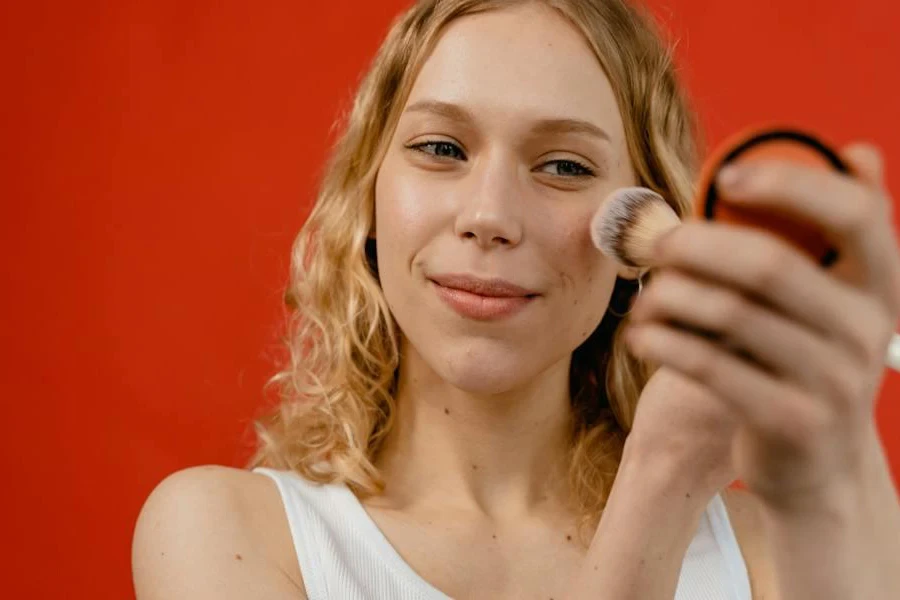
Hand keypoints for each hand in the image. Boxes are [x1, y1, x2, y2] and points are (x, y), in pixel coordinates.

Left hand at [625, 143, 899, 509]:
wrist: (820, 466)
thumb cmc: (807, 362)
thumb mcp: (835, 304)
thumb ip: (833, 238)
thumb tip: (856, 151)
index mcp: (882, 284)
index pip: (856, 214)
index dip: (791, 185)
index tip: (725, 176)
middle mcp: (867, 328)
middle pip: (770, 264)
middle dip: (696, 245)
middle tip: (652, 242)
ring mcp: (834, 380)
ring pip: (730, 314)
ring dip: (669, 296)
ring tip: (643, 297)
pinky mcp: (792, 421)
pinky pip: (710, 366)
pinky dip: (664, 342)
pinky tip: (641, 335)